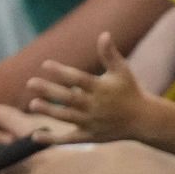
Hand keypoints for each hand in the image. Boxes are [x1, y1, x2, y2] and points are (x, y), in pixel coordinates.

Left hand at [26, 33, 149, 143]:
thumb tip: (104, 34)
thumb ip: (109, 54)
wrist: (144, 120)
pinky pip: (69, 139)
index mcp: (101, 89)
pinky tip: (35, 136)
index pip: (78, 79)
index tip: (45, 64)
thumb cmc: (130, 91)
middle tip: (30, 82)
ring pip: (67, 117)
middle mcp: (95, 106)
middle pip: (69, 98)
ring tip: (32, 104)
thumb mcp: (122, 71)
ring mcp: (92, 123)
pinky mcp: (90, 136)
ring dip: (50, 111)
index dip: (62, 72)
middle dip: (50, 91)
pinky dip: (53, 139)